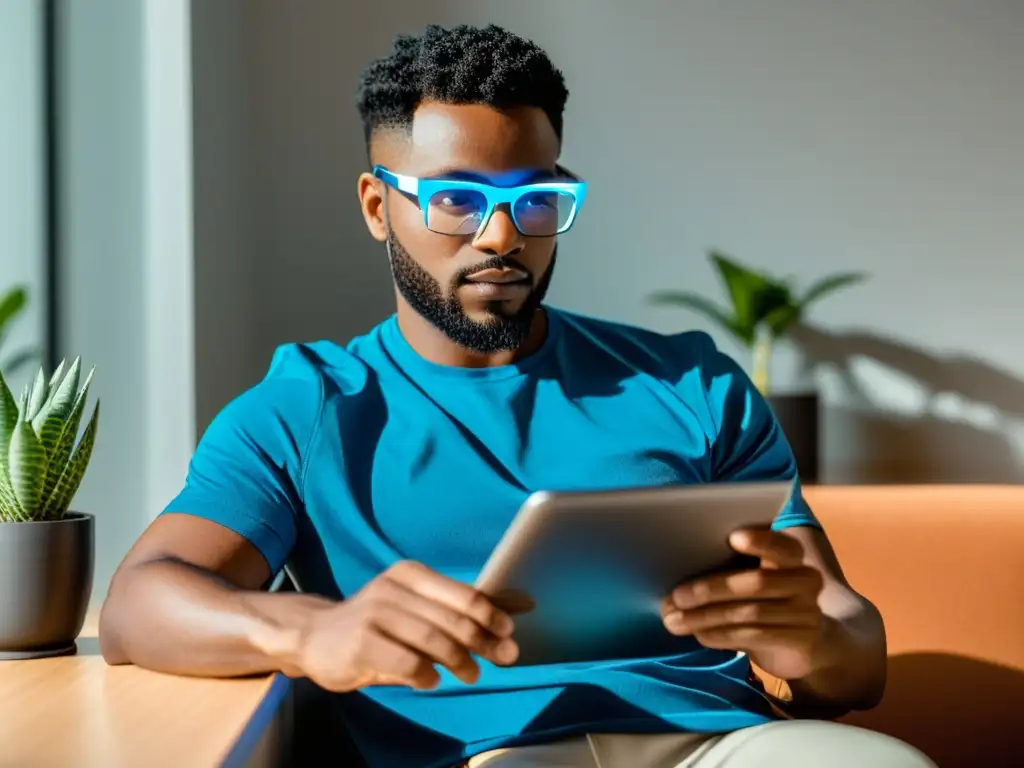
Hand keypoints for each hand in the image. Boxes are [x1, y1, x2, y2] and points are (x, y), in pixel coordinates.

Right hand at [294, 561, 518, 691]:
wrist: (314, 636)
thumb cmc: (378, 622)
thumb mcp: (419, 605)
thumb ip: (464, 606)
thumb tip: (524, 603)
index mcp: (412, 573)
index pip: (463, 594)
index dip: (492, 615)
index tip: (510, 633)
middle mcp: (393, 587)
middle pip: (452, 618)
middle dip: (484, 641)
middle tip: (503, 658)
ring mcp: (374, 614)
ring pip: (432, 639)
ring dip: (460, 661)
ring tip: (471, 674)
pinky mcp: (360, 643)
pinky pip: (406, 662)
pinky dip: (425, 674)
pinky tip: (431, 680)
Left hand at [661, 528, 826, 679]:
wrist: (806, 644)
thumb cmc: (766, 600)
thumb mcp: (753, 579)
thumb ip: (730, 568)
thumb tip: (677, 570)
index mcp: (791, 554)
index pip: (780, 544)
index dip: (760, 541)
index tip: (732, 538)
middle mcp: (806, 579)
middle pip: (756, 583)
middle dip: (710, 589)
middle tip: (676, 597)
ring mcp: (807, 612)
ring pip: (750, 613)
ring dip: (706, 618)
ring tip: (675, 621)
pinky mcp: (802, 640)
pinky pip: (755, 636)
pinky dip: (721, 635)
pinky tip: (700, 634)